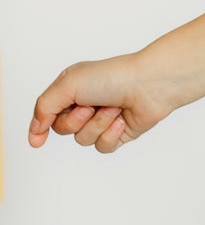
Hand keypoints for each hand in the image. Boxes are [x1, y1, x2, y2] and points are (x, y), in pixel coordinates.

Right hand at [28, 54, 175, 153]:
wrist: (149, 85)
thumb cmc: (111, 77)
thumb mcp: (68, 85)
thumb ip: (45, 106)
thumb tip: (35, 129)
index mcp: (70, 89)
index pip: (48, 112)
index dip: (40, 127)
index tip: (36, 142)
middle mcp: (84, 104)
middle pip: (63, 129)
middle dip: (76, 120)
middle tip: (91, 106)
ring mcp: (101, 120)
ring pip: (83, 139)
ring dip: (97, 125)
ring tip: (113, 108)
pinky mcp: (118, 133)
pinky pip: (102, 147)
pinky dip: (111, 134)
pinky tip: (122, 120)